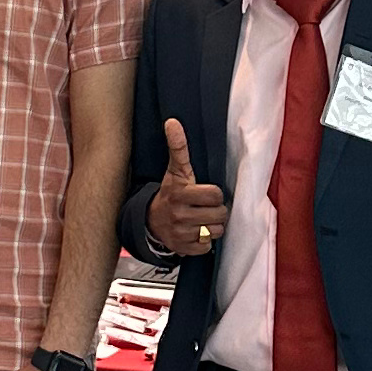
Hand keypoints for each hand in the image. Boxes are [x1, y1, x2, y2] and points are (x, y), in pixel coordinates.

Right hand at [147, 118, 228, 255]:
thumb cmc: (171, 193)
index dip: (214, 194)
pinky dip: (204, 242)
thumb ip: (178, 147)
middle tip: (205, 208)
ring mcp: (180, 233)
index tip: (205, 194)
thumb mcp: (175, 170)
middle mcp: (179, 214)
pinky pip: (207, 247)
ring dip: (212, 227)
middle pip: (219, 215)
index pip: (215, 195)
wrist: (151, 221)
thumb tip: (172, 122)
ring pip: (216, 232)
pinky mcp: (182, 248)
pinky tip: (195, 233)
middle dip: (216, 212)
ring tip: (202, 220)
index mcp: (180, 193)